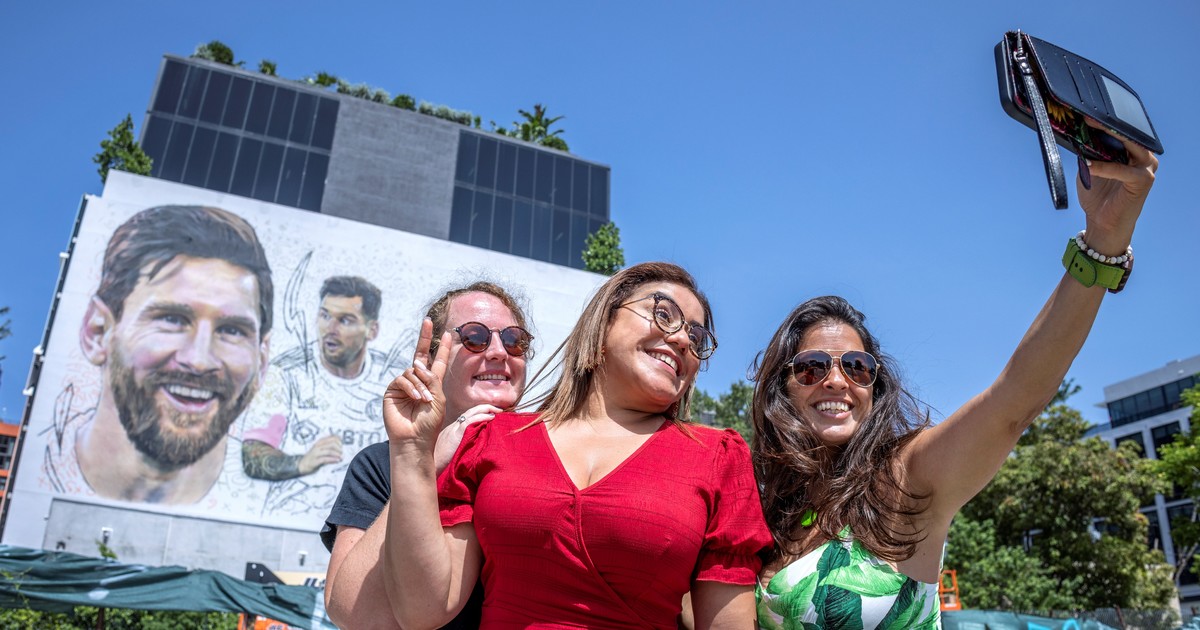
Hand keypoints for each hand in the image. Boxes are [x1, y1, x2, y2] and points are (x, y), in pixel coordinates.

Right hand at [298, 434, 343, 473]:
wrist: (302, 464)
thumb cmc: (314, 456)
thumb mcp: (321, 449)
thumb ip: (329, 446)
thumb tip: (341, 444)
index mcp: (320, 441)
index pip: (333, 437)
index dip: (339, 441)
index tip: (342, 446)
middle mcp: (318, 446)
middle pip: (332, 444)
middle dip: (339, 448)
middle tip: (342, 453)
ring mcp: (316, 453)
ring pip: (329, 451)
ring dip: (337, 454)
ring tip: (341, 457)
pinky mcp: (315, 461)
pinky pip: (325, 459)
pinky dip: (333, 460)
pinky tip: (337, 460)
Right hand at [383, 318, 450, 447]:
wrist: (415, 439)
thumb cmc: (430, 422)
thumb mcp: (439, 398)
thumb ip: (432, 379)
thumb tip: (416, 363)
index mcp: (432, 383)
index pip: (437, 361)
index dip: (441, 347)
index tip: (447, 333)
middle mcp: (417, 381)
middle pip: (420, 354)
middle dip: (424, 337)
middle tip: (427, 321)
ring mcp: (404, 385)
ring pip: (413, 371)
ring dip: (421, 384)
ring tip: (425, 400)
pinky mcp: (392, 390)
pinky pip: (402, 379)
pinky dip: (411, 387)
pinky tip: (416, 398)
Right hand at [433, 404, 501, 473]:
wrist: (427, 467)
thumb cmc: (439, 465)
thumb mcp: (451, 453)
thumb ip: (461, 448)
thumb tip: (474, 449)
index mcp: (451, 431)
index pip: (467, 417)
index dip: (478, 413)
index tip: (491, 414)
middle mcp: (452, 428)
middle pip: (470, 412)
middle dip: (484, 408)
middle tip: (498, 408)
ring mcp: (453, 430)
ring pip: (470, 414)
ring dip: (485, 410)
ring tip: (497, 410)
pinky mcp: (455, 436)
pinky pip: (469, 422)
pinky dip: (481, 417)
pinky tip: (490, 417)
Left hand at [1077, 121, 1158, 253]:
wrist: (1102, 223)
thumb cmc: (1097, 196)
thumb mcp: (1088, 169)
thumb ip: (1089, 152)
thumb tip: (1076, 134)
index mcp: (1132, 152)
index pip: (1121, 132)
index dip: (1105, 122)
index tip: (1086, 113)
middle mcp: (1143, 157)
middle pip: (1127, 135)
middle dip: (1107, 125)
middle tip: (1088, 118)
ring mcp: (1146, 168)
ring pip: (1129, 146)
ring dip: (1109, 138)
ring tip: (1090, 130)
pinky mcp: (1143, 181)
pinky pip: (1121, 170)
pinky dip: (1104, 167)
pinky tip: (1089, 166)